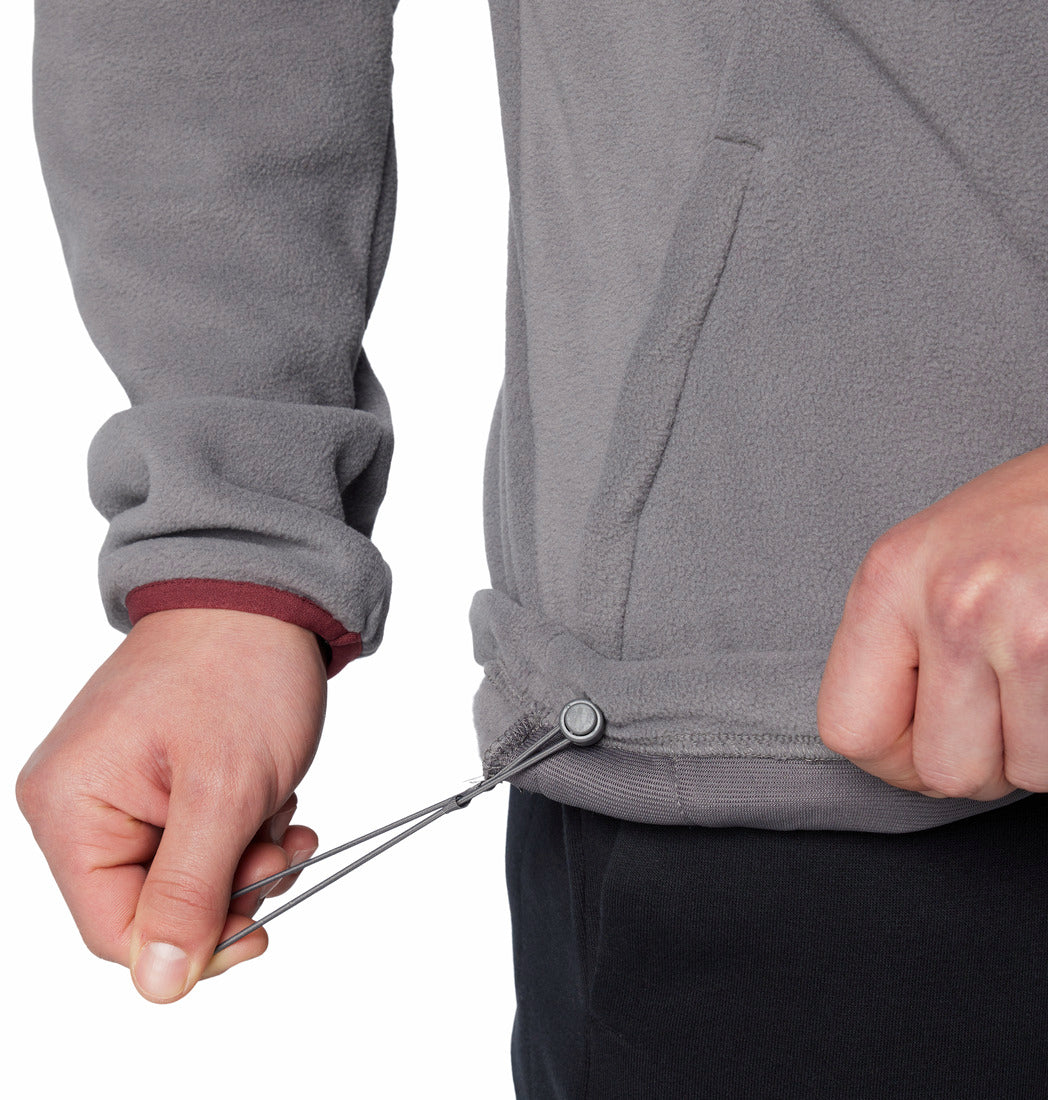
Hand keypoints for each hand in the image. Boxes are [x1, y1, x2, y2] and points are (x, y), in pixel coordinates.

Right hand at [16, 607, 325, 1001]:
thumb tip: (158, 984)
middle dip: (230, 889)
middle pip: (151, 905)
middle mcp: (78, 803)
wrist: (263, 594)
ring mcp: (117, 789)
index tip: (261, 930)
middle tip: (282, 850)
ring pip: (184, 876)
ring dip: (245, 857)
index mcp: (70, 808)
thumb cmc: (239, 670)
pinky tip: (270, 794)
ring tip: (280, 810)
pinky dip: (242, 829)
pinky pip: (195, 838)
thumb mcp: (225, 792)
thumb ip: (190, 893)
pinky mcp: (154, 778)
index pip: (114, 930)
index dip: (192, 945)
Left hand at [817, 443, 1047, 800]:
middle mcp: (949, 603)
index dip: (895, 759)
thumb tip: (894, 745)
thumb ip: (901, 641)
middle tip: (1005, 710)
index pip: (849, 731)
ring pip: (1022, 774)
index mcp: (889, 580)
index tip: (927, 740)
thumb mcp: (934, 556)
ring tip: (1044, 678)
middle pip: (943, 771)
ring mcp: (1022, 629)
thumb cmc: (1033, 512)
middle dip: (983, 760)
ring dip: (1040, 747)